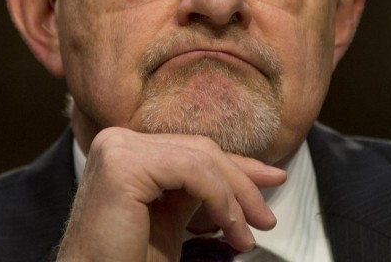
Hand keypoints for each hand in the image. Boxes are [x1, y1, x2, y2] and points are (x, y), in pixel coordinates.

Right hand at [55, 127, 286, 261]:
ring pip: (201, 158)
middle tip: (266, 219)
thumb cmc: (127, 260)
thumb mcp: (171, 217)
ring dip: (235, 198)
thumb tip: (247, 176)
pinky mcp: (124, 164)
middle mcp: (118, 141)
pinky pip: (192, 171)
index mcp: (126, 149)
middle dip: (242, 183)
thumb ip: (196, 190)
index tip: (272, 181)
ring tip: (246, 237)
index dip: (236, 167)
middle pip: (199, 149)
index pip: (192, 149)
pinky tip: (230, 229)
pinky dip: (221, 199)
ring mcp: (118, 148)